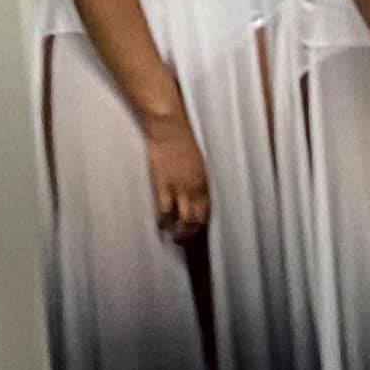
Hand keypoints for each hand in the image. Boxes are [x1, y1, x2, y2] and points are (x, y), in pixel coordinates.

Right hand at [142, 111, 208, 240]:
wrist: (170, 129)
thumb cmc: (182, 143)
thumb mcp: (197, 163)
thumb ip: (197, 180)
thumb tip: (195, 194)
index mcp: (205, 181)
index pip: (208, 210)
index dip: (203, 224)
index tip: (198, 232)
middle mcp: (195, 187)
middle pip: (197, 218)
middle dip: (192, 232)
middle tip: (185, 241)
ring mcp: (180, 187)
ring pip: (184, 218)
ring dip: (180, 231)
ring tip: (175, 238)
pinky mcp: (164, 185)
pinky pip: (165, 209)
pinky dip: (163, 220)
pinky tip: (161, 224)